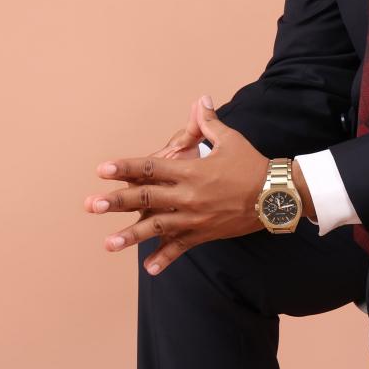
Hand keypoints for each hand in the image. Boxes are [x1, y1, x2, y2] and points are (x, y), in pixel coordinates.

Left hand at [85, 98, 267, 275]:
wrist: (277, 195)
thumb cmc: (252, 164)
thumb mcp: (230, 140)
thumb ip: (208, 123)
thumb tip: (201, 100)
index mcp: (191, 170)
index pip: (151, 167)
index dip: (126, 167)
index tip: (102, 169)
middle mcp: (189, 195)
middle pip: (146, 198)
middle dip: (117, 202)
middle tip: (92, 205)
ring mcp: (195, 217)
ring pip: (158, 228)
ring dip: (131, 236)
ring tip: (108, 244)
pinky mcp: (205, 233)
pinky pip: (182, 248)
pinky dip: (165, 258)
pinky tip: (149, 268)